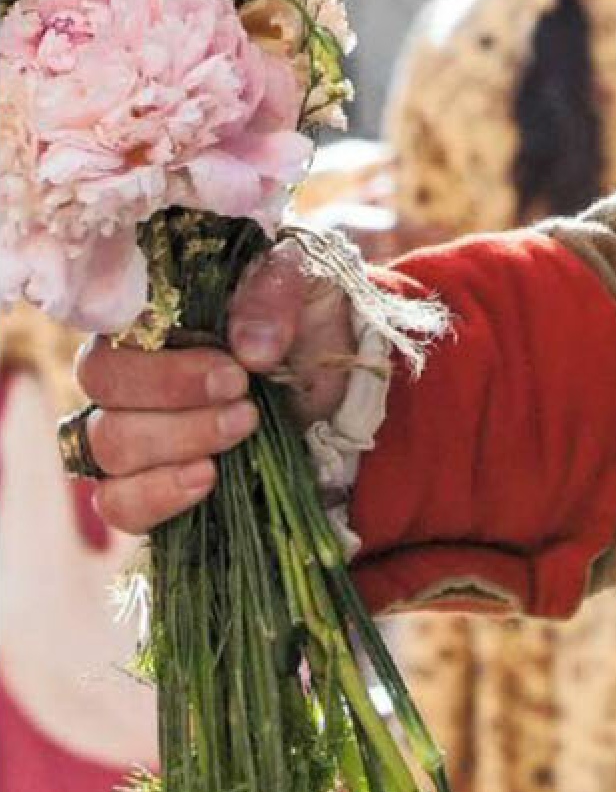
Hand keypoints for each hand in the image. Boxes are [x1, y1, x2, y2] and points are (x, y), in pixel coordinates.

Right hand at [75, 251, 359, 536]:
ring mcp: (130, 430)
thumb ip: (275, 296)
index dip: (164, 360)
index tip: (234, 374)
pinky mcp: (146, 486)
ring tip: (242, 432)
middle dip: (175, 399)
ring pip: (108, 444)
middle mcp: (127, 370)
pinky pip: (118, 503)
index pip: (114, 330)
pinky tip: (205, 480)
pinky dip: (157, 497)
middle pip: (102, 384)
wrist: (335, 388)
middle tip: (244, 404)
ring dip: (178, 443)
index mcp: (150, 313)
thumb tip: (252, 349)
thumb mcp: (306, 288)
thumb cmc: (306, 325)